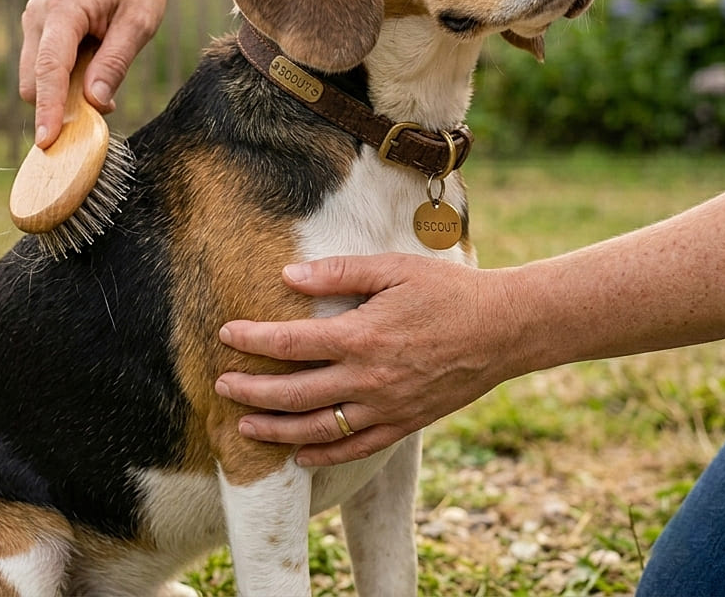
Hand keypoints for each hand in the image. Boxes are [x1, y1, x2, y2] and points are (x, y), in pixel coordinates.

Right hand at [19, 0, 169, 145]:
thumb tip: (95, 105)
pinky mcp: (37, 30)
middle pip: (33, 81)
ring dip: (65, 91)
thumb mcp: (140, 23)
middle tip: (108, 101)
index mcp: (62, 8)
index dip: (49, 108)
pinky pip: (43, 70)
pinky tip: (93, 62)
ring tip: (104, 64)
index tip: (47, 141)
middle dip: (61, 104)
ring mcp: (33, 21)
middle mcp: (37, 14)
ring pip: (35, 78)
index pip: (49, 68)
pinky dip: (65, 80)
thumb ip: (115, 62)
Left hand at [215, 254, 514, 465]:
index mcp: (361, 336)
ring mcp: (387, 407)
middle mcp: (369, 378)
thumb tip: (287, 275)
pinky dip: (324, 455)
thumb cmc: (446, 291)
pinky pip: (356, 448)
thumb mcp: (392, 269)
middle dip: (252, 393)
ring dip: (277, 430)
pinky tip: (300, 454)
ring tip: (244, 427)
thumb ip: (338, 274)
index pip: (290, 344)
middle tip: (221, 387)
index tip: (226, 335)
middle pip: (295, 394)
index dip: (252, 341)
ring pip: (319, 429)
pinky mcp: (404, 424)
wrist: (503, 329)